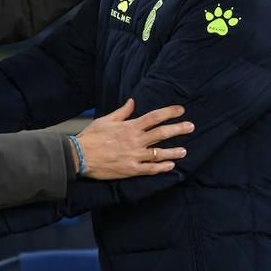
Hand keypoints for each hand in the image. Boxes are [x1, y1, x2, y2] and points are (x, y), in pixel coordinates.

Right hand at [74, 99, 191, 179]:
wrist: (80, 156)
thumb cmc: (92, 137)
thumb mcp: (106, 120)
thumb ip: (122, 112)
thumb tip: (133, 102)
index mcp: (130, 126)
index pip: (154, 117)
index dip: (169, 112)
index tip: (181, 110)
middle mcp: (135, 140)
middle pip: (162, 133)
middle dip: (178, 129)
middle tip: (191, 126)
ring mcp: (134, 156)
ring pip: (159, 153)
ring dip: (174, 151)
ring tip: (184, 151)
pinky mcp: (131, 169)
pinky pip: (150, 169)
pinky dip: (162, 167)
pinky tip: (171, 166)